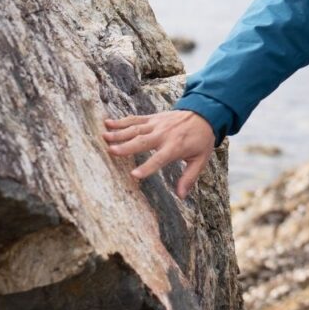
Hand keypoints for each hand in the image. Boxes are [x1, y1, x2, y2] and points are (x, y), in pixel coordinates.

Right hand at [101, 110, 215, 199]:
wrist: (204, 114)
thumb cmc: (201, 139)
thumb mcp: (200, 160)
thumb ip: (189, 178)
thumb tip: (181, 196)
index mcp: (175, 147)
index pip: (159, 159)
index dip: (147, 167)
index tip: (134, 175)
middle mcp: (164, 135)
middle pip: (142, 142)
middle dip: (126, 147)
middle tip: (111, 151)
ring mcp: (157, 125)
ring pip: (136, 129)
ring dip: (119, 133)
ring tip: (104, 137)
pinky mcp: (152, 118)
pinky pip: (136, 119)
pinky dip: (121, 121)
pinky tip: (108, 123)